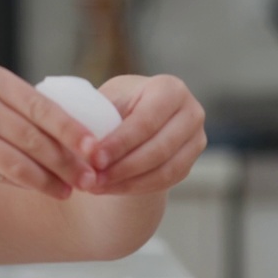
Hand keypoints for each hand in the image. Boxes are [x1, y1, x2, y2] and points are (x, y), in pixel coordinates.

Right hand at [0, 61, 95, 199]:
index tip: (98, 148)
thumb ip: (10, 106)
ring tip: (69, 191)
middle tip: (94, 177)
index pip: (45, 106)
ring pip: (21, 156)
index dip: (75, 130)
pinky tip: (38, 188)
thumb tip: (52, 134)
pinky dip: (22, 181)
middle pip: (39, 134)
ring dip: (49, 177)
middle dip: (70, 159)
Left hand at [80, 74, 206, 194]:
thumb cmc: (117, 106)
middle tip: (93, 179)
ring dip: (128, 182)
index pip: (146, 121)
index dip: (119, 143)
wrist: (134, 118)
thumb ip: (98, 118)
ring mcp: (196, 139)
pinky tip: (110, 188)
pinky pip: (165, 182)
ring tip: (97, 186)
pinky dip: (135, 188)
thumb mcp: (107, 102)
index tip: (93, 159)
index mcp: (170, 88)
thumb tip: (81, 143)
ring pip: (164, 170)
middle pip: (159, 148)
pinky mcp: (190, 162)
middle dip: (123, 167)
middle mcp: (191, 112)